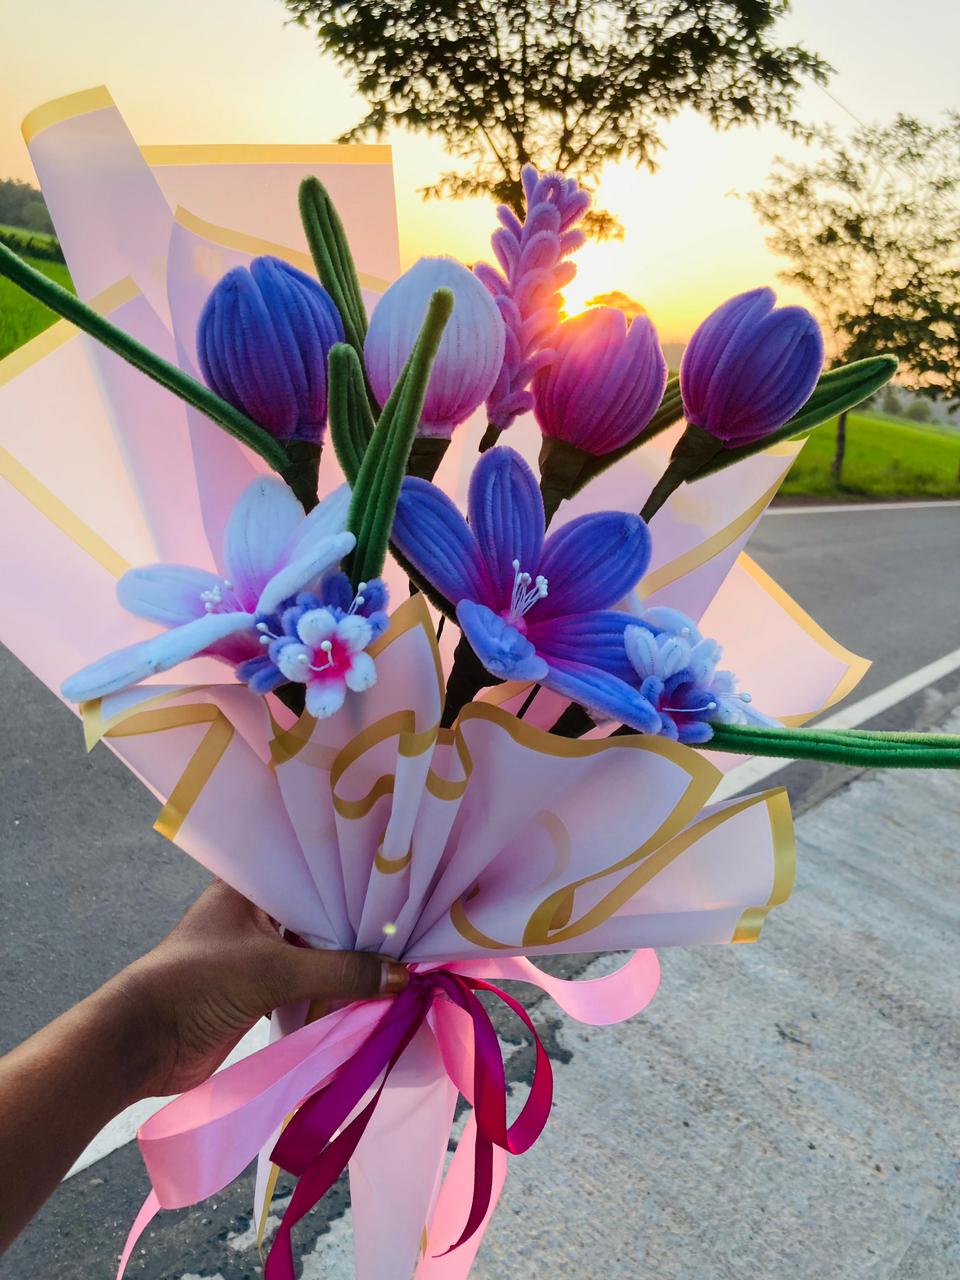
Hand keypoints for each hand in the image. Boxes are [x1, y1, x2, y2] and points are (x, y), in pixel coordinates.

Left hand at [121, 880, 408, 1096]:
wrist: (141, 1044)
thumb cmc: (197, 983)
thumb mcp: (273, 969)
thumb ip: (340, 971)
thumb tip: (402, 975)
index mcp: (250, 886)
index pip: (312, 868)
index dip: (353, 874)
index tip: (400, 877)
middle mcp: (256, 913)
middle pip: (319, 912)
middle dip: (359, 922)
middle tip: (413, 922)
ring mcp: (257, 953)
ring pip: (316, 949)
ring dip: (349, 959)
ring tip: (404, 954)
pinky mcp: (260, 990)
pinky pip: (309, 982)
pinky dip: (334, 988)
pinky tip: (371, 989)